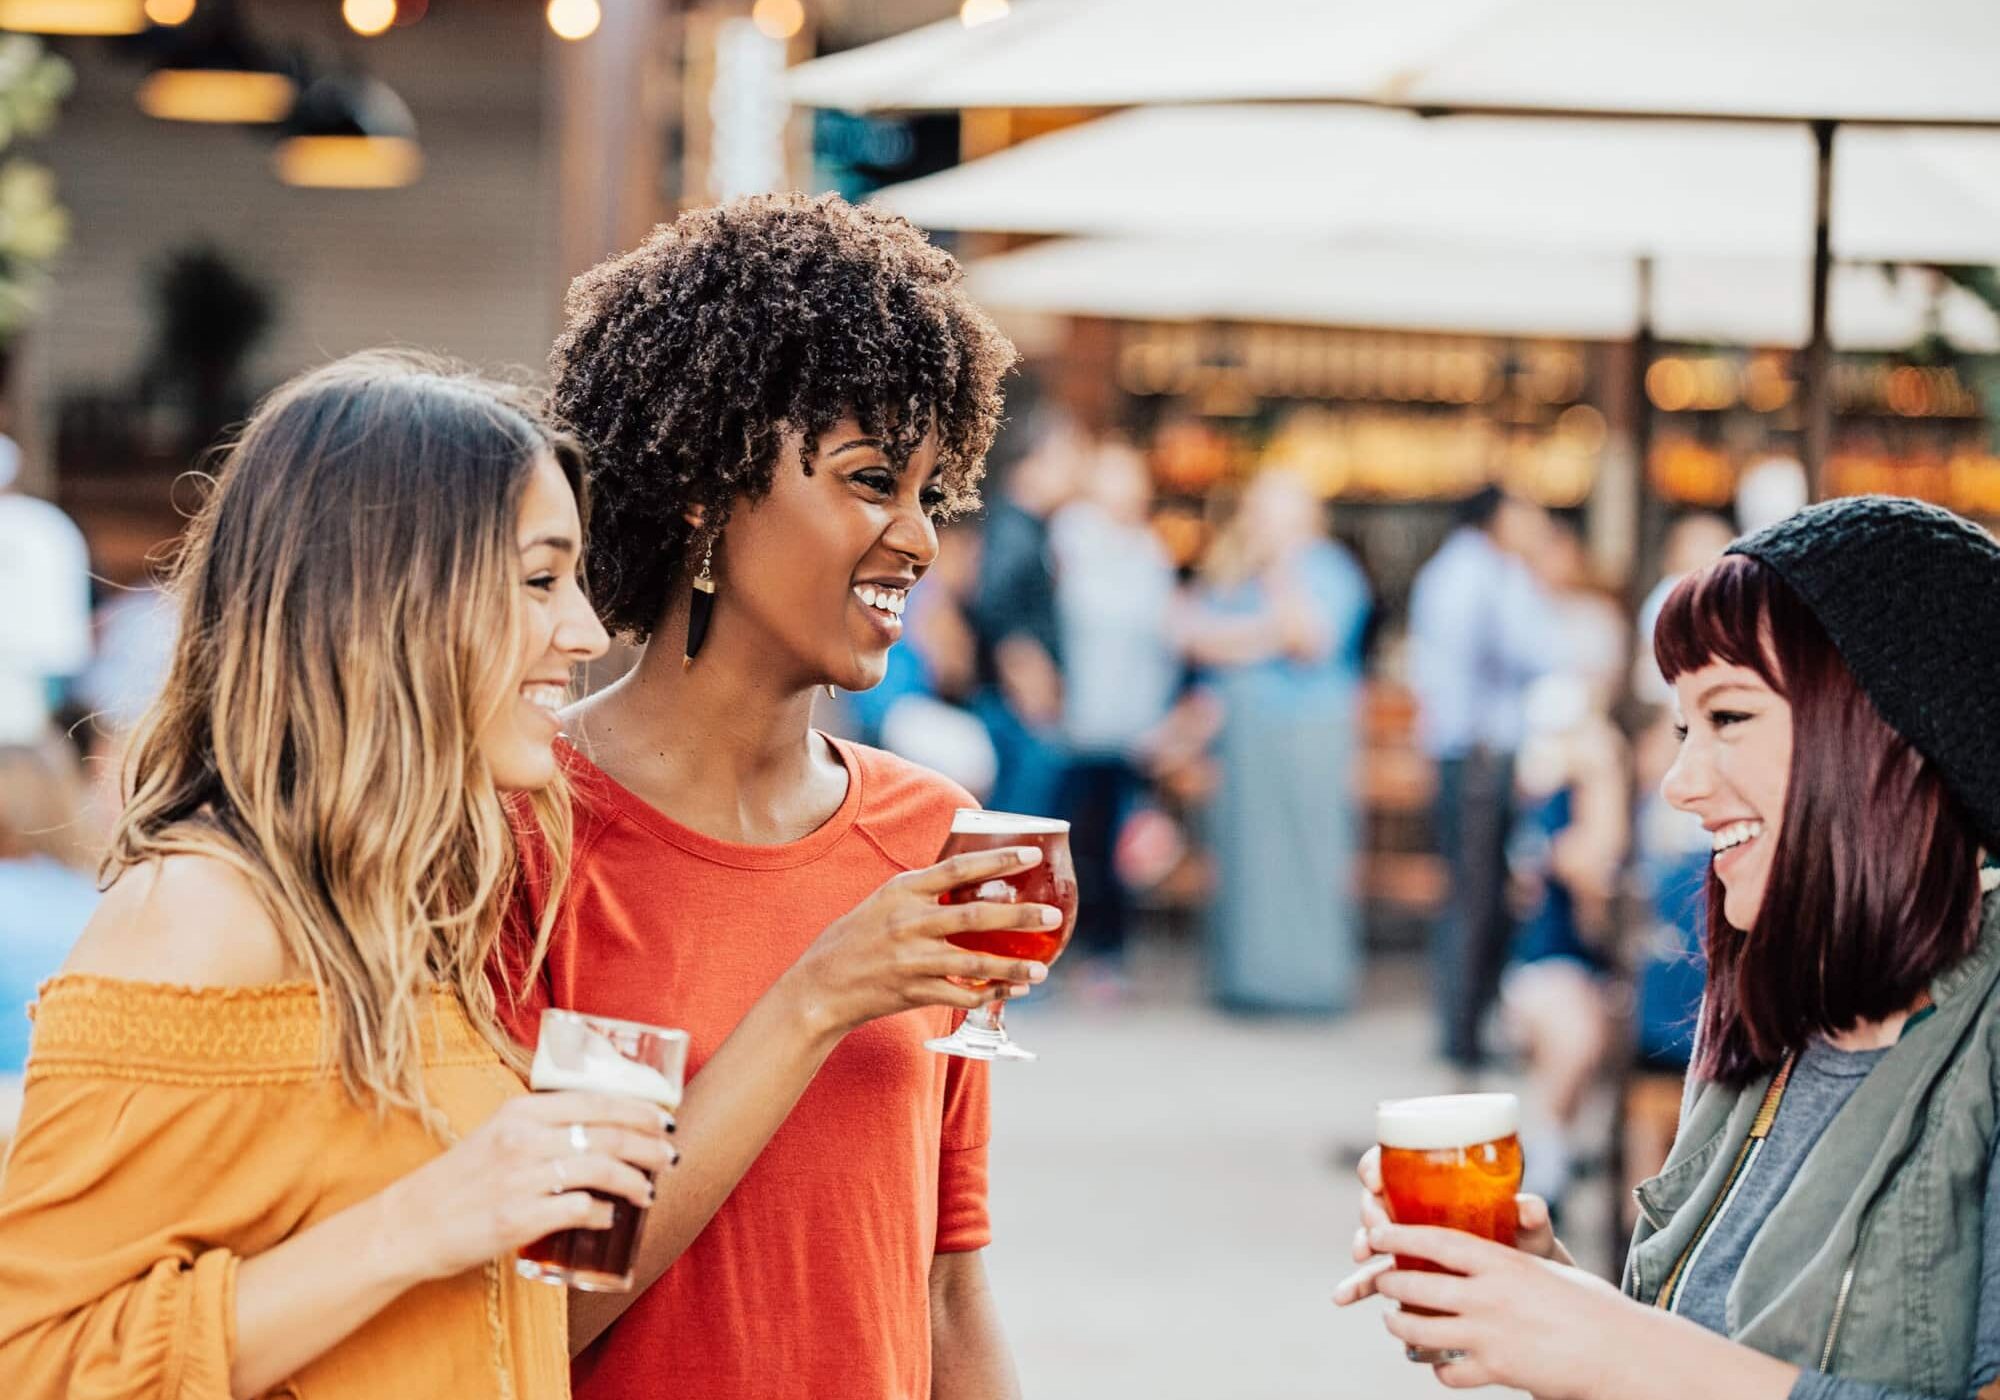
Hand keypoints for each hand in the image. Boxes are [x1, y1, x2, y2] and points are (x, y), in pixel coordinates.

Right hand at [369, 1089, 677, 1285]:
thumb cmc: (460, 1180)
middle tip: (670, 1158)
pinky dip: (601, 1214)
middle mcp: (523, 1138)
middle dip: (649, 1147)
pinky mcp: (516, 1219)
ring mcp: (521, 1179)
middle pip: (607, 1135)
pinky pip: (577, 1211)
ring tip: (648, 1193)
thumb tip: (601, 1131)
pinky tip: (610, 1219)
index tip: (665, 1122)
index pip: (597, 1101)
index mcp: (521, 1110)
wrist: (408, 1224)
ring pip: (600, 1171)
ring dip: (634, 1182)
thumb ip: (544, 1126)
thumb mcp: (500, 1133)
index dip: (640, 1111)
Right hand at [782, 845, 1057, 1037]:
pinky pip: (962, 995)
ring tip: (1041, 970)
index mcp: (902, 891)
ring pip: (974, 962)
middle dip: (1019, 916)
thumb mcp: (882, 902)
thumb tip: (968, 881)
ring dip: (1012, 968)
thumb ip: (921, 893)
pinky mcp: (913, 991)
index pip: (958, 868)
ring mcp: (911, 959)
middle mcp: (909, 922)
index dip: (997, 860)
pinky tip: (1010, 993)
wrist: (819, 987)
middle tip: (1052, 917)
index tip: (1031, 855)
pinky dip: (989, 996)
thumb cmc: (853, 940)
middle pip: (975, 915)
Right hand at [1331, 1146, 1567, 1305]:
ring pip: (1371, 1238)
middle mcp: (1415, 1210)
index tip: (1375, 1178)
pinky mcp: (1406, 1276)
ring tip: (1362, 1257)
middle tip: (1378, 1227)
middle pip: (1378, 1199)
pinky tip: (1343, 1298)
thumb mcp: (1530, 1229)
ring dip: (1360, 1245)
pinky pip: (1374, 1278)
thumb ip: (1530, 1216)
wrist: (1530, 1290)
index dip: (1377, 1165)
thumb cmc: (1526, 1245)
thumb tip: (1528, 1207)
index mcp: (1438, 1185)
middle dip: (1370, 1210)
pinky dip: (1356, 1286)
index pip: (1395, 1163)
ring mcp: (1408, 1245)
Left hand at [1360, 1221, 1638, 1398]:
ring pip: (1421, 1331)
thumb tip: (1476, 1256)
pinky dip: (1439, 1369)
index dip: (1399, 1235)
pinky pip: (1448, 1372)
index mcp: (1503, 1262)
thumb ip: (1507, 1262)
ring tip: (1395, 1322)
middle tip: (1382, 1279)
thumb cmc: (1591, 1305)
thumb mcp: (1546, 1268)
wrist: (1622, 1354)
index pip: (1436, 1241)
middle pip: (1417, 1286)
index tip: (1375, 1233)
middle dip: (1389, 1282)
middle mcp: (1489, 1296)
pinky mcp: (1497, 1371)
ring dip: (1400, 1326)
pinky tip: (1441, 1364)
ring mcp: (1490, 1336)